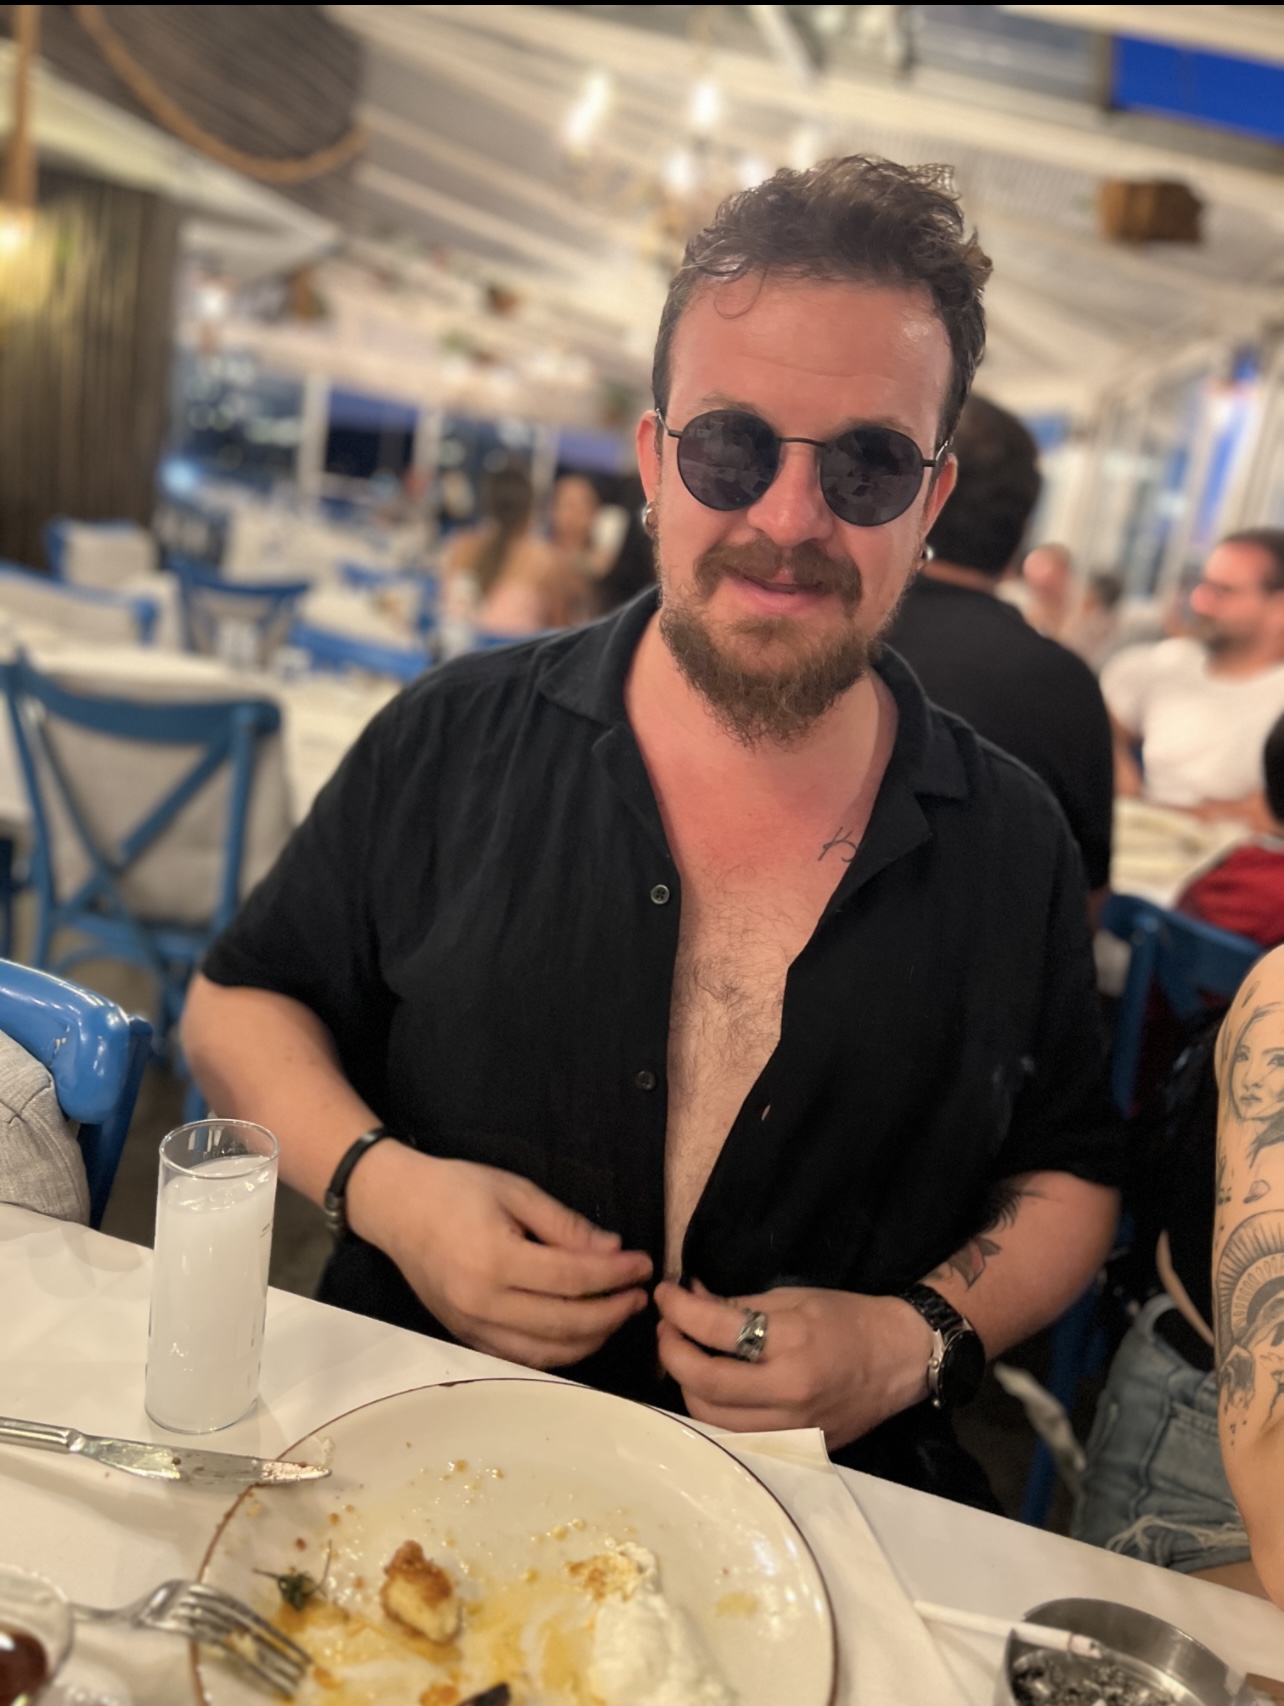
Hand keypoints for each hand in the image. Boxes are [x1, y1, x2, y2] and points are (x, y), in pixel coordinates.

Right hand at [350, 1146, 652, 1369]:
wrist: (395, 1207)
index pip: (572, 1279)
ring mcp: (470, 1326)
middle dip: (611, 1312)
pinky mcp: (464, 1336)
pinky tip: (580, 1332)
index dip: (615, 1274)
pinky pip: (520, 1356)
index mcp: (495, 1259)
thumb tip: (613, 1250)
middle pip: (564, 1324)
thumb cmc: (456, 1189)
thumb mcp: (516, 1191)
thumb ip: (565, 1225)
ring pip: (545, 1353)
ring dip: (590, 1339)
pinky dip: (556, 1352)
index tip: (643, 1264)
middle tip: (639, 1295)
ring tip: (617, 1314)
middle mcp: (482, 1302)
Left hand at [654, 1280, 932, 1448]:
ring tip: (687, 1355)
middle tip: (669, 1328)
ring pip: (711, 1417)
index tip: (665, 1293)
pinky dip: (713, 1409)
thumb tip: (690, 1299)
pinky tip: (711, 1385)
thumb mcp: (793, 1298)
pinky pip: (735, 1434)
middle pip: (703, 1383)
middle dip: (672, 1352)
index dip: (679, 1309)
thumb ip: (737, 1304)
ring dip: (686, 1384)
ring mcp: (791, 1427)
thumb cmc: (848, 1318)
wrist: (900, 1360)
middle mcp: (788, 1391)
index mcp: (792, 1343)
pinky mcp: (794, 1446)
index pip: (716, 1329)